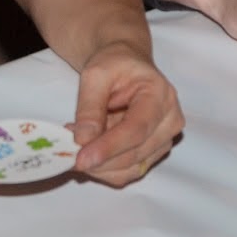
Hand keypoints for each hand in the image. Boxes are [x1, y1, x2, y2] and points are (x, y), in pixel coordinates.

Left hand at [69, 40, 182, 184]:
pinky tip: (88, 151)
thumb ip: (89, 106)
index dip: (109, 147)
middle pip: (135, 153)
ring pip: (130, 169)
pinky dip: (103, 168)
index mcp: (160, 95)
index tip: (82, 158)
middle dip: (99, 160)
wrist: (126, 66)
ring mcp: (164, 140)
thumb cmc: (115, 65)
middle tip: (68, 154)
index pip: (137, 129)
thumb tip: (84, 139)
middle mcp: (169, 120)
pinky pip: (127, 172)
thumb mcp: (95, 74)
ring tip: (76, 146)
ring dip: (100, 166)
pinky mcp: (152, 153)